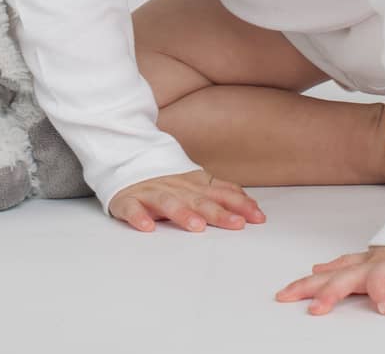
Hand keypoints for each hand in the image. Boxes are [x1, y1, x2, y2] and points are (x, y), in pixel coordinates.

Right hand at [105, 168, 265, 232]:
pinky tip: (147, 227)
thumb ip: (222, 193)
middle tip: (236, 224)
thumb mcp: (196, 183)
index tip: (258, 217)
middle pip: (198, 200)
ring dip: (183, 214)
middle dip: (218, 212)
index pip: (220, 193)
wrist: (126, 158)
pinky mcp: (128, 200)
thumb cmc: (166, 180)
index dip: (240, 204)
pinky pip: (132, 208)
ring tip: (197, 226)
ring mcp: (151, 192)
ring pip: (168, 203)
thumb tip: (253, 205)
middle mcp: (175, 187)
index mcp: (193, 184)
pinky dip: (139, 217)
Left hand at [274, 245, 384, 314]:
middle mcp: (380, 265)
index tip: (283, 296)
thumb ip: (343, 268)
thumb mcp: (369, 262)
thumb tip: (315, 270)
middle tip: (317, 309)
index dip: (306, 286)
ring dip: (383, 290)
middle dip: (332, 292)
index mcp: (365, 266)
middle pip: (351, 277)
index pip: (330, 276)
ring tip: (384, 308)